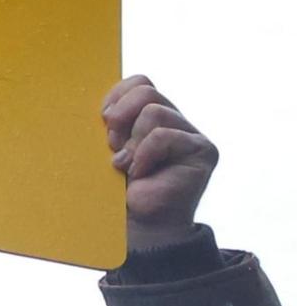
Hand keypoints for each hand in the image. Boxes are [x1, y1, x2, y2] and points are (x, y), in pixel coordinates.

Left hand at [104, 77, 216, 255]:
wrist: (141, 222)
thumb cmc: (121, 187)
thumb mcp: (109, 148)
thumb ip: (112, 124)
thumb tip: (102, 110)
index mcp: (153, 115)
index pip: (140, 83)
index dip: (116, 97)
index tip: (103, 122)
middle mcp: (176, 121)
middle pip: (146, 91)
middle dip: (121, 115)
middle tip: (113, 144)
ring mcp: (192, 135)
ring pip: (154, 112)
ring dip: (132, 141)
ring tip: (127, 165)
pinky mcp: (203, 150)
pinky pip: (164, 136)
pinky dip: (144, 154)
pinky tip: (141, 173)